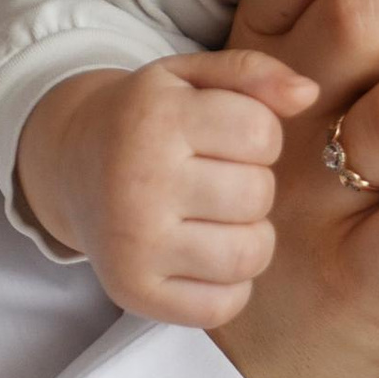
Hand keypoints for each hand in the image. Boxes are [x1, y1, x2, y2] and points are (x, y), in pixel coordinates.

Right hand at [18, 51, 317, 326]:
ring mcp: (133, 245)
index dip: (259, 134)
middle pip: (258, 195)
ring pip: (249, 254)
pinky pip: (223, 304)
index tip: (226, 137)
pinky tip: (204, 255)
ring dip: (249, 236)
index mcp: (153, 120)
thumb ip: (254, 73)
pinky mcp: (133, 292)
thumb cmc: (146, 119)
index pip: (262, 134)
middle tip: (218, 178)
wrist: (71, 166)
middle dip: (252, 184)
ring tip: (218, 217)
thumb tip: (307, 94)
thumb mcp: (191, 78)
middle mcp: (137, 184)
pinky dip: (229, 284)